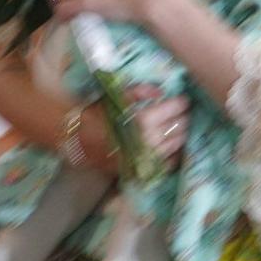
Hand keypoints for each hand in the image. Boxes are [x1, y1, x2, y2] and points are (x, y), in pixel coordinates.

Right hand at [67, 90, 188, 175]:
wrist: (77, 141)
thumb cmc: (96, 115)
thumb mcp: (116, 96)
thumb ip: (140, 91)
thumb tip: (162, 92)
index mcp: (144, 119)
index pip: (175, 109)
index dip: (181, 103)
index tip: (182, 100)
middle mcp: (150, 140)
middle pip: (181, 127)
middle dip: (184, 118)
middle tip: (182, 113)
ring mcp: (148, 158)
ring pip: (178, 144)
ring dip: (181, 134)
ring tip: (178, 127)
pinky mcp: (143, 170)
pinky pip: (168, 163)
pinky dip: (173, 154)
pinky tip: (170, 147)